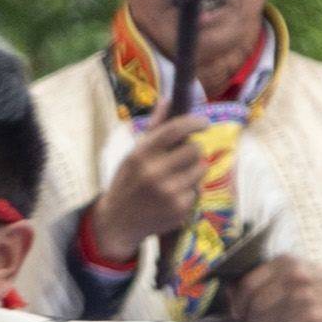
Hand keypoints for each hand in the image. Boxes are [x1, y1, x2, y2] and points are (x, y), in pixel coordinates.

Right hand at [88, 113, 216, 268]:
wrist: (117, 222)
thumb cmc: (127, 182)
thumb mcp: (134, 154)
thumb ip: (154, 127)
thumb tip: (169, 99)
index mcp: (141, 154)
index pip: (176, 129)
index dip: (195, 122)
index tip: (203, 123)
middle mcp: (155, 172)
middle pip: (195, 149)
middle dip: (193, 151)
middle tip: (182, 158)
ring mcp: (168, 192)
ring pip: (200, 169)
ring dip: (193, 171)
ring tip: (176, 178)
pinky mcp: (179, 208)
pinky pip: (197, 190)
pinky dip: (189, 191)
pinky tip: (173, 197)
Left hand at [218, 248, 321, 321]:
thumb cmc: (317, 286)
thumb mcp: (293, 272)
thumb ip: (263, 280)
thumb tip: (228, 294)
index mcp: (285, 262)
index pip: (248, 284)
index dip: (238, 303)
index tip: (237, 314)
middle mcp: (295, 277)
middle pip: (254, 306)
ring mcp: (305, 297)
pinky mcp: (314, 319)